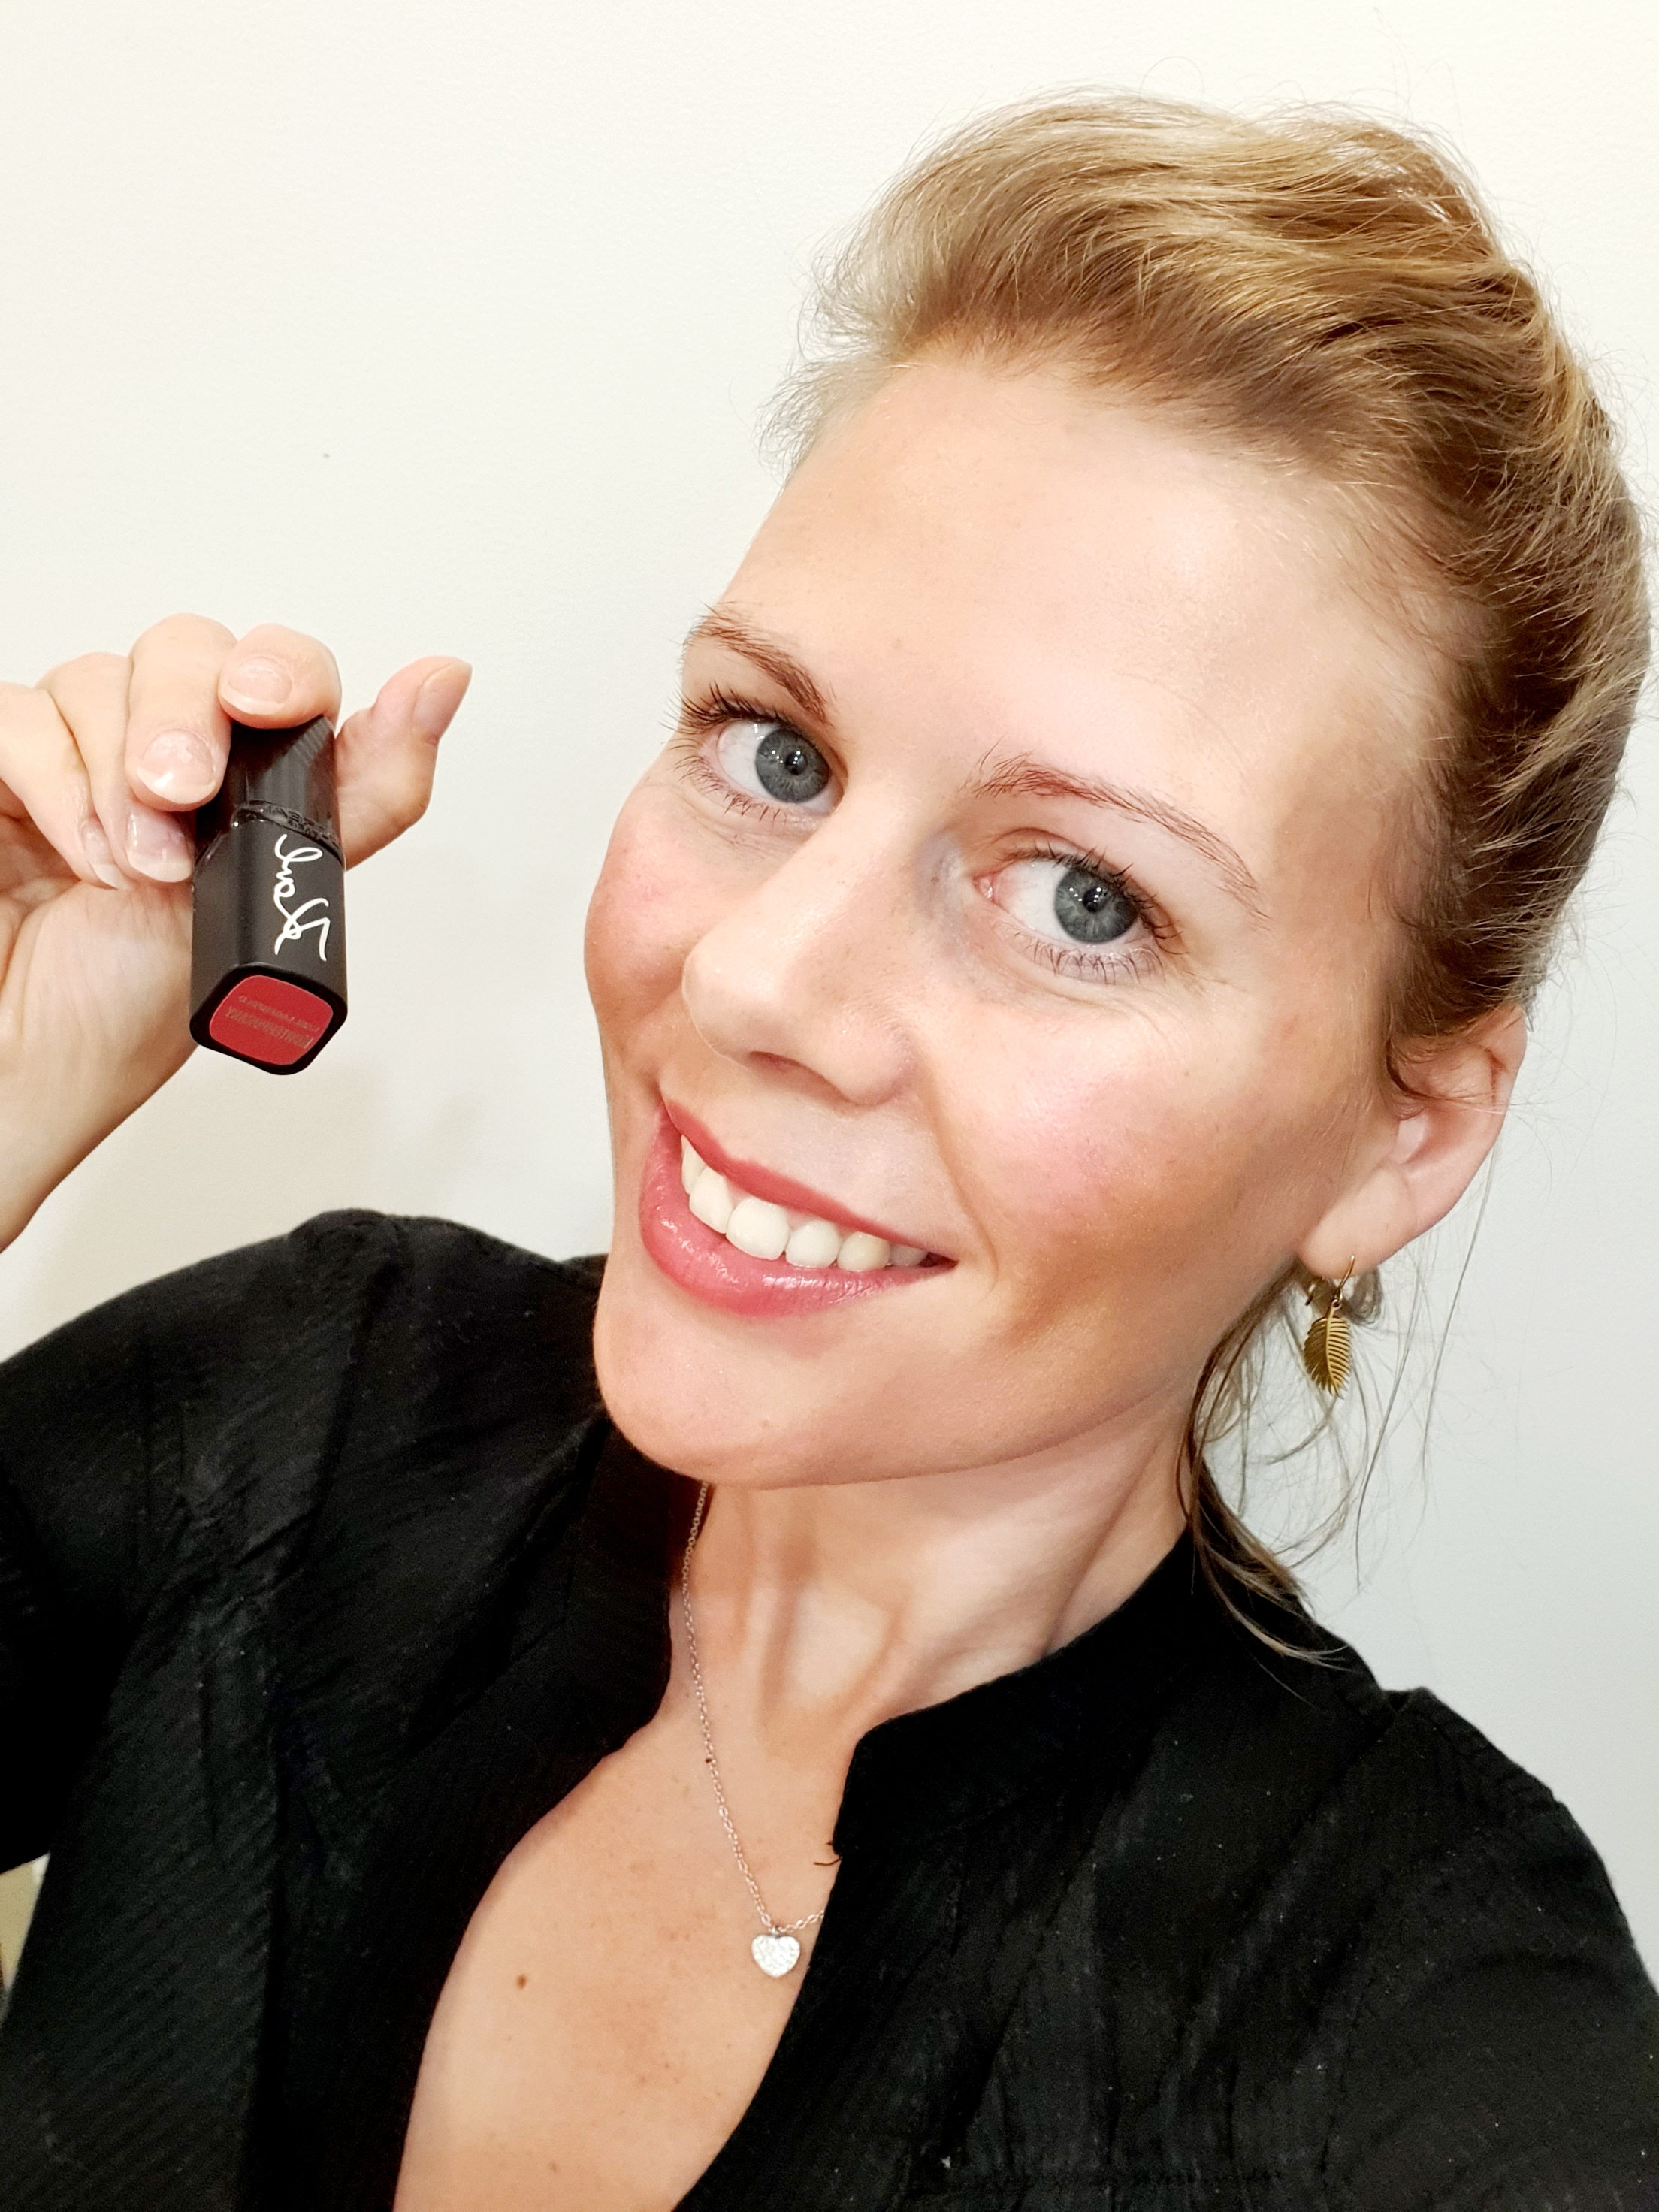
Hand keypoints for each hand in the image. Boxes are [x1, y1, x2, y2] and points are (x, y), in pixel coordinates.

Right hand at [0, 615, 470, 1248]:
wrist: (27, 1061)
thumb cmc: (135, 1002)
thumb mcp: (277, 898)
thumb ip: (364, 794)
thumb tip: (445, 679)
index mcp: (242, 780)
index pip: (280, 674)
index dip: (283, 670)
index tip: (265, 704)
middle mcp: (163, 753)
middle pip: (190, 650)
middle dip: (188, 718)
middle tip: (179, 794)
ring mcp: (76, 750)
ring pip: (102, 676)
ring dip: (118, 776)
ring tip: (129, 870)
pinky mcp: (3, 760)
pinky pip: (21, 712)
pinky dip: (51, 778)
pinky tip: (76, 855)